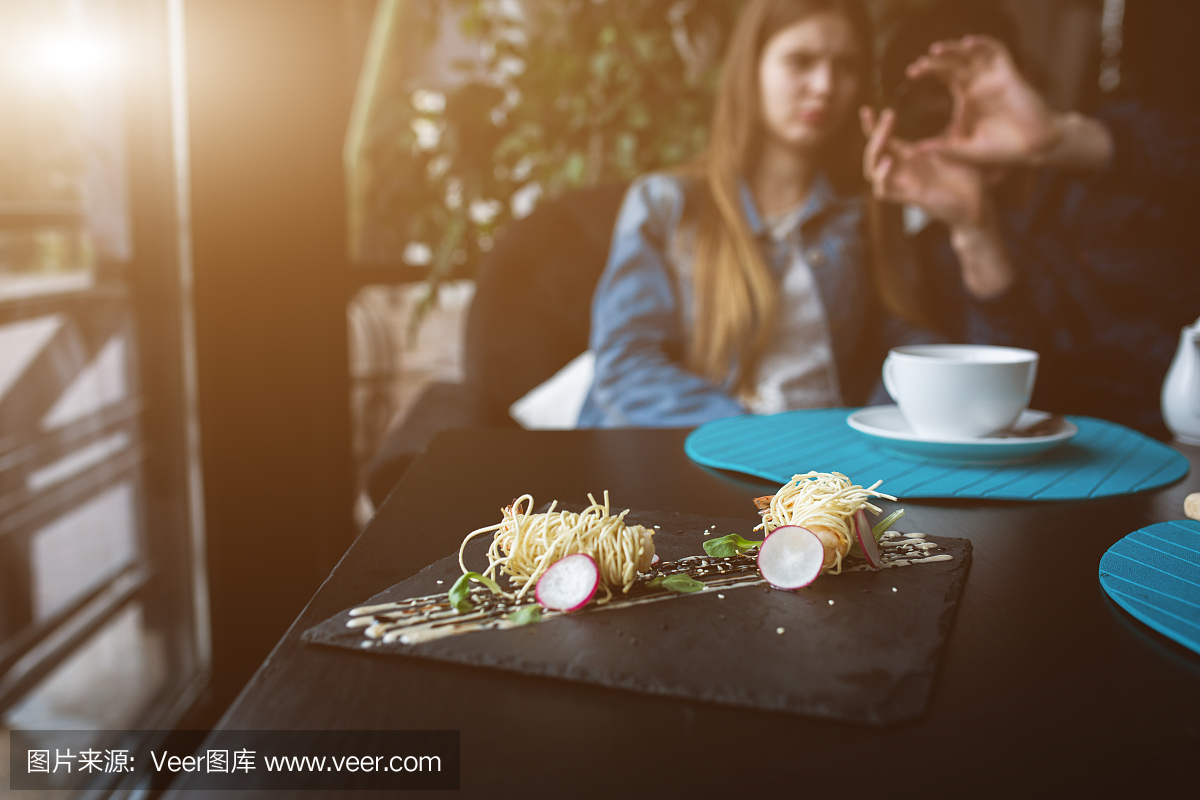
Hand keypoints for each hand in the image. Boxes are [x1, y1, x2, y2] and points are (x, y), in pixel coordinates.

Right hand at [861, 106, 988, 228]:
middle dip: (875, 133)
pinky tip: (888, 162)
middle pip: (874, 152)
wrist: (978, 205)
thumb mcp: (959, 146)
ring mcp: (904, 184)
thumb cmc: (968, 178)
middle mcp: (903, 170)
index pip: (884, 140)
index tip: (866, 109)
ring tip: (883, 136)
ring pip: (872, 170)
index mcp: (911, 158)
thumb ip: (954, 128)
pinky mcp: (910, 197)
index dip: (872, 126)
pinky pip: (883, 190)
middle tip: (887, 116)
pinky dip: (881, 177)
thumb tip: (963, 99)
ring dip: (874, 152)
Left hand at [907, 36, 1059, 165]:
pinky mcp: (1009, 76)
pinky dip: (983, 44)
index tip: (911, 73)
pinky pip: (997, 52)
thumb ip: (944, 148)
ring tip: (935, 51)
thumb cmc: (1003, 150)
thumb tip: (916, 150)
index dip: (929, 70)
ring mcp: (994, 78)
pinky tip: (968, 44)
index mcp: (969, 97)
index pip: (945, 76)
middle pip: (954, 63)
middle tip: (917, 66)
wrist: (1035, 149)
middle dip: (935, 61)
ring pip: (972, 54)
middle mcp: (980, 84)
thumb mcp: (967, 150)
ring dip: (954, 49)